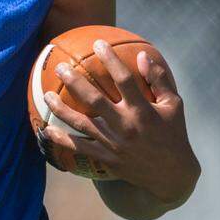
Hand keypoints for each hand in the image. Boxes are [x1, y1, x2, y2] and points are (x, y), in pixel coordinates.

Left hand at [42, 39, 198, 204]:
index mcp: (143, 110)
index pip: (124, 79)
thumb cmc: (173, 134)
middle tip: (60, 67)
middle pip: (94, 100)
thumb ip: (158, 79)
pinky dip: (62, 139)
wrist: (171, 175)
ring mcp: (114, 144)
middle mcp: (126, 126)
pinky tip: (46, 130)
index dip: (110, 60)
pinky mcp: (107, 158)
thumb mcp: (173, 105)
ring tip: (46, 95)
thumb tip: (142, 55)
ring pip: (81, 124)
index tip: (98, 44)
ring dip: (61, 109)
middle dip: (75, 82)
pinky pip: (80, 147)